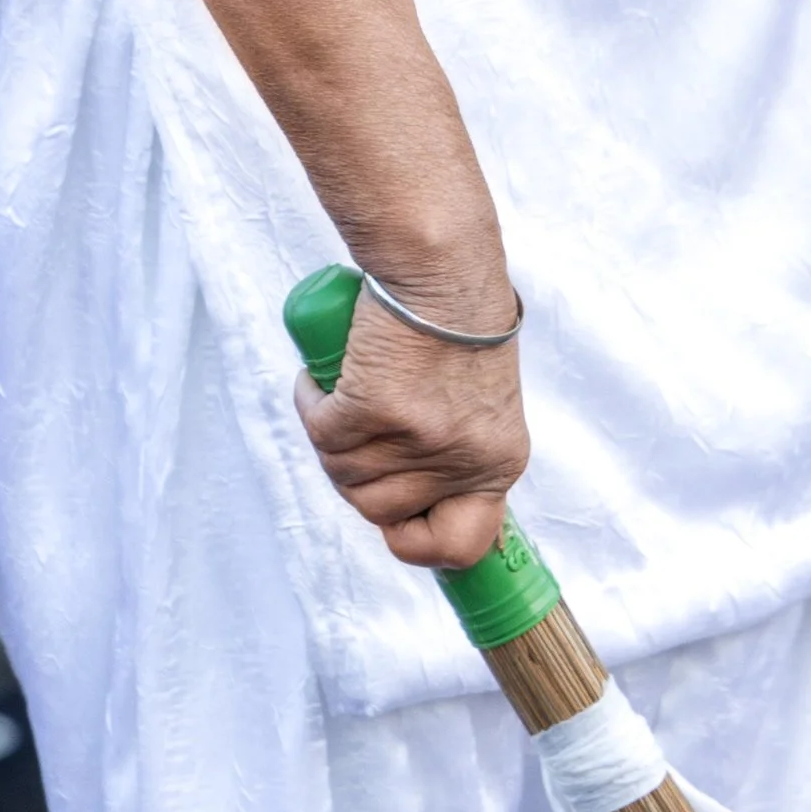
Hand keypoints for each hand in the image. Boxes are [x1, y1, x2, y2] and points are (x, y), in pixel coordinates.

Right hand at [297, 278, 529, 571]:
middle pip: (379, 511)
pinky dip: (311, 402)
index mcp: (499, 462)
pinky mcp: (373, 408)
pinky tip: (319, 380)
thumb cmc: (459, 324)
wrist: (442, 266)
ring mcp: (418, 438)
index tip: (394, 518)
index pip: (462, 545)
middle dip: (354, 477)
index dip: (416, 541)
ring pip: (342, 472)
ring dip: (329, 437)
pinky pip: (320, 430)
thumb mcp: (481, 404)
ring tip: (342, 392)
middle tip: (356, 431)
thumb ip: (457, 453)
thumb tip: (414, 503)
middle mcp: (463, 459)